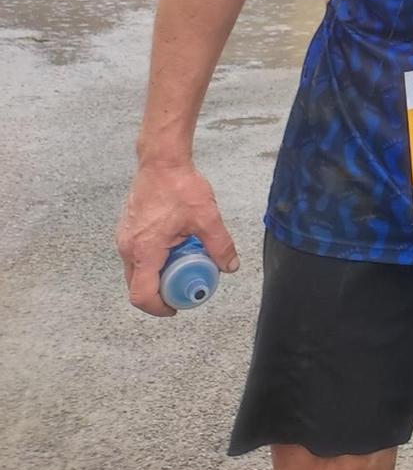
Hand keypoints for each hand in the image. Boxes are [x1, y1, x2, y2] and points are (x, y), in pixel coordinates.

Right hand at [116, 161, 238, 316]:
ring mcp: (124, 238)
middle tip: (183, 288)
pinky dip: (153, 259)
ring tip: (182, 264)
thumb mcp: (207, 218)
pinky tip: (174, 247)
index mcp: (144, 251)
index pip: (141, 295)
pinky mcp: (127, 229)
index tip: (176, 308)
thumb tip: (229, 266)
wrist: (161, 161)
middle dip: (160, 292)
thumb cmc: (179, 186)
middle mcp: (128, 248)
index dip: (158, 308)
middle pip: (137, 285)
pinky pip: (137, 255)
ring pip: (136, 270)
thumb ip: (220, 245)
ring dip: (157, 274)